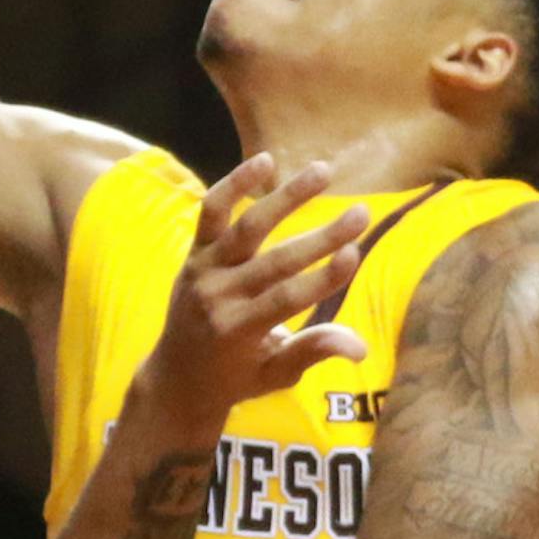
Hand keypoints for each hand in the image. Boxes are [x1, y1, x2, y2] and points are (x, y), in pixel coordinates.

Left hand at [148, 157, 368, 426]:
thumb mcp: (276, 374)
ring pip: (247, 226)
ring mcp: (203, 270)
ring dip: (286, 197)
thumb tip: (360, 348)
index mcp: (237, 332)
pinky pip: (212, 212)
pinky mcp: (195, 252)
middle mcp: (217, 297)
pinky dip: (234, 184)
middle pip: (275, 261)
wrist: (176, 377)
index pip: (286, 300)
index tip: (356, 253)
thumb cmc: (237, 378)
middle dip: (322, 237)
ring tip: (323, 171)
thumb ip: (312, 352)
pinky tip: (265, 161)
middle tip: (362, 213)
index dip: (323, 278)